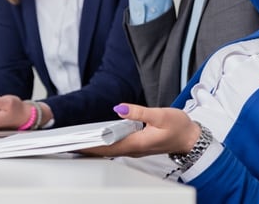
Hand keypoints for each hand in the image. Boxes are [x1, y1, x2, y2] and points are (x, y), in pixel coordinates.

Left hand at [81, 103, 199, 157]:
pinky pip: (116, 147)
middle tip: (68, 142)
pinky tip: (98, 139)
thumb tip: (119, 108)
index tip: (74, 142)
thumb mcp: (160, 115)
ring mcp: (135, 149)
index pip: (107, 146)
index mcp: (136, 143)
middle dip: (86, 147)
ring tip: (77, 140)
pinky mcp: (137, 145)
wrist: (190, 138)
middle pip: (104, 151)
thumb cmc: (179, 127)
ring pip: (109, 150)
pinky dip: (104, 144)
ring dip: (94, 146)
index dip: (89, 145)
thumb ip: (139, 112)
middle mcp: (133, 149)